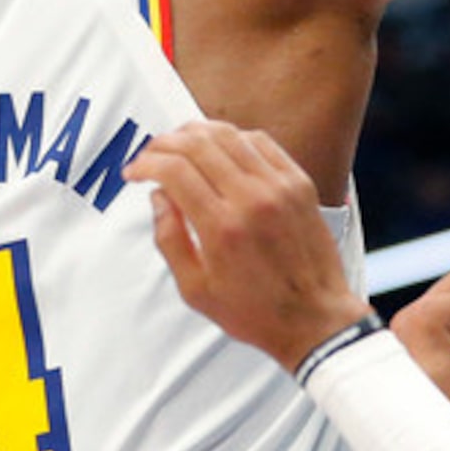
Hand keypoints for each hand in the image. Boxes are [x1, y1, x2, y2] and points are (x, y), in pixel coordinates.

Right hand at [130, 121, 378, 369]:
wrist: (316, 317)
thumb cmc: (255, 311)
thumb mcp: (195, 290)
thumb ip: (169, 239)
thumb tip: (159, 196)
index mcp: (221, 226)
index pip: (174, 170)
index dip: (145, 163)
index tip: (133, 173)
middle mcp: (251, 199)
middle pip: (198, 144)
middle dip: (164, 143)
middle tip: (150, 155)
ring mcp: (280, 187)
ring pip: (230, 135)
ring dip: (196, 133)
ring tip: (178, 146)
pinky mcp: (300, 184)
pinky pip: (262, 143)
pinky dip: (234, 137)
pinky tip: (220, 149)